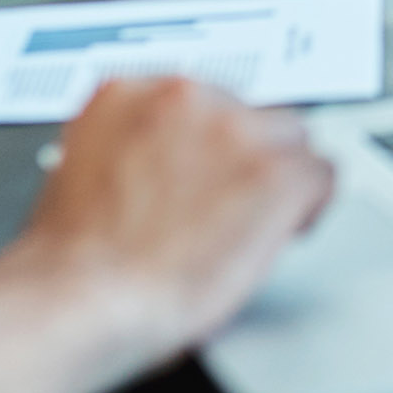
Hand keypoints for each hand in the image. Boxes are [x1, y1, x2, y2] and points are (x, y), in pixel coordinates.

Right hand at [0, 77, 335, 392]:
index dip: (207, 146)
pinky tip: (287, 233)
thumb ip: (125, 154)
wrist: (80, 299)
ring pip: (290, 139)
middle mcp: (184, 95)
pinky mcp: (275, 173)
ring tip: (252, 227)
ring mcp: (234, 129)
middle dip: (243, 158)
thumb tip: (152, 171)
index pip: (196, 99)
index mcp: (126, 93)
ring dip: (276, 178)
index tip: (206, 174)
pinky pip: (322, 176)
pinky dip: (310, 208)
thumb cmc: (69, 265)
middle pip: (247, 112)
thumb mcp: (81, 178)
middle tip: (228, 209)